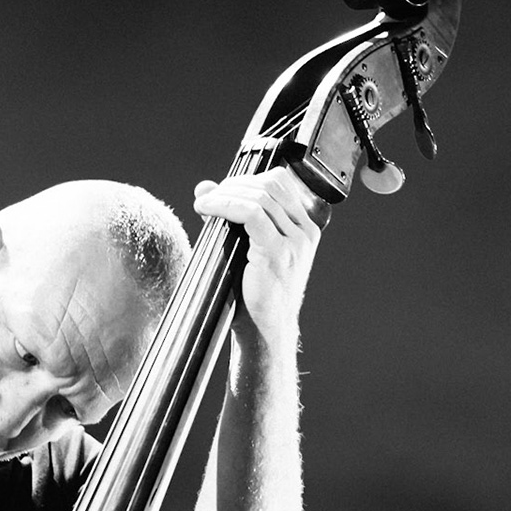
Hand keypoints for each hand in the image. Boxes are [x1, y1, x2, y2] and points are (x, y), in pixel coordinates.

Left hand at [192, 167, 327, 343]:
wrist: (265, 330)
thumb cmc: (255, 294)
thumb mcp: (246, 247)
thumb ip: (231, 215)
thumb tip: (205, 187)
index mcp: (305, 228)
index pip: (279, 183)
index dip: (247, 180)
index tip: (222, 190)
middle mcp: (305, 232)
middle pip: (270, 185)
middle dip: (234, 185)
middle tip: (208, 196)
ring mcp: (295, 242)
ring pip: (260, 196)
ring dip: (225, 194)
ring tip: (204, 204)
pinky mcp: (278, 252)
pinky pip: (251, 213)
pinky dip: (225, 205)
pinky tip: (207, 210)